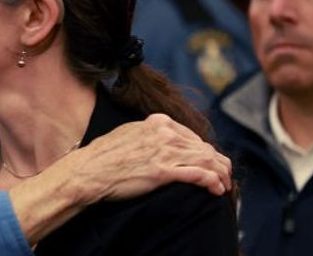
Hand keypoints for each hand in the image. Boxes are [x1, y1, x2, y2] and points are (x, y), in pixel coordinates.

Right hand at [7, 113, 231, 242]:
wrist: (89, 171)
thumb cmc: (102, 156)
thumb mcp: (127, 134)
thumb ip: (147, 134)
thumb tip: (158, 140)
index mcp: (157, 122)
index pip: (191, 135)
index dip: (204, 151)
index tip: (207, 162)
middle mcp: (165, 134)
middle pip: (204, 148)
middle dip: (218, 163)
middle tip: (223, 177)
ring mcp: (165, 152)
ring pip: (207, 161)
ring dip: (221, 175)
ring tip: (224, 185)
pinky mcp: (164, 172)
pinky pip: (199, 175)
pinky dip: (213, 182)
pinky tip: (217, 190)